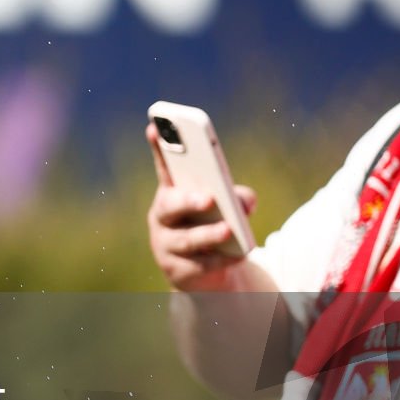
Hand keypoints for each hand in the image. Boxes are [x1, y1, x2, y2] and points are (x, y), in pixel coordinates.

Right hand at [146, 123, 257, 291]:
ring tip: (228, 231)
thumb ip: (239, 198)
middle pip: (169, 207)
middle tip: (208, 198)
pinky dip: (221, 259)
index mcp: (173, 194)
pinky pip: (199, 265)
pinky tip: (236, 255)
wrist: (208, 273)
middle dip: (187, 201)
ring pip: (185, 239)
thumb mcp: (229, 209)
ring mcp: (166, 245)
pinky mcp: (177, 271)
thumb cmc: (215, 228)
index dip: (158, 148)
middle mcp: (163, 218)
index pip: (164, 168)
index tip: (154, 126)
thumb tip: (245, 204)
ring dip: (207, 234)